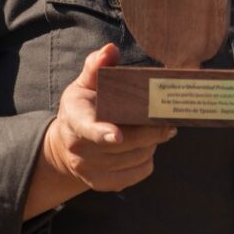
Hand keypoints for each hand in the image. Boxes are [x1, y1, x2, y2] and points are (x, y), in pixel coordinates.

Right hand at [43, 43, 176, 192]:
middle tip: (168, 122)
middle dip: (151, 132)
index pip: (87, 128)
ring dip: (151, 145)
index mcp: (74, 118)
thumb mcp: (83, 84)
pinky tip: (147, 148)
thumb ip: (96, 65)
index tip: (118, 135)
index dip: (102, 133)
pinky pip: (136, 174)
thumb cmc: (82, 107)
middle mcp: (78, 148)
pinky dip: (147, 161)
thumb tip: (110, 49)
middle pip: (124, 144)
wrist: (65, 145)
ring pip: (134, 159)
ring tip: (155, 131)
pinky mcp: (102, 184)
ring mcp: (88, 169)